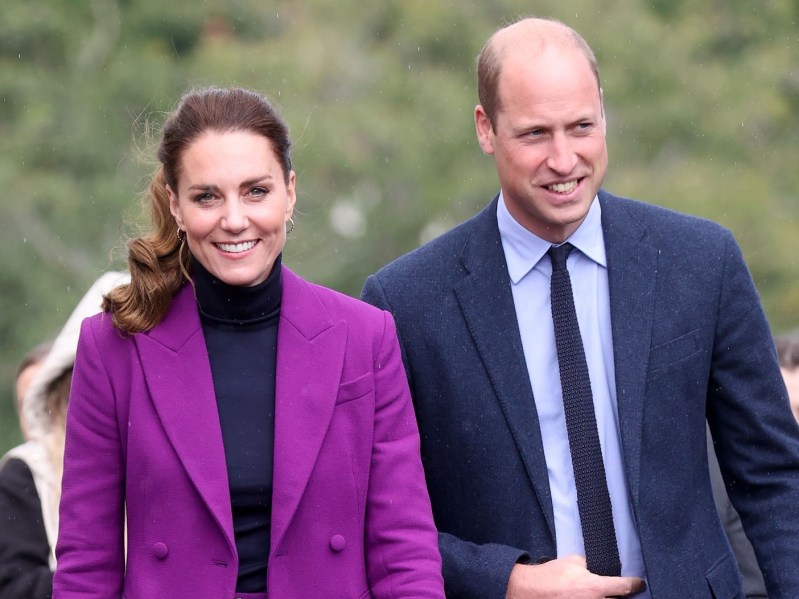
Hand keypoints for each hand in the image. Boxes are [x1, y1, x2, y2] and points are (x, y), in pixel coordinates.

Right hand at [505, 555, 645, 598]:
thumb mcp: (573, 561)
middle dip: (622, 596)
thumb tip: (599, 565)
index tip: (639, 583)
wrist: (531, 591)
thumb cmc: (552, 575)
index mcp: (596, 587)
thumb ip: (590, 564)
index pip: (625, 587)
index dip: (635, 584)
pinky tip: (594, 597)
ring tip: (609, 595)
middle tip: (623, 590)